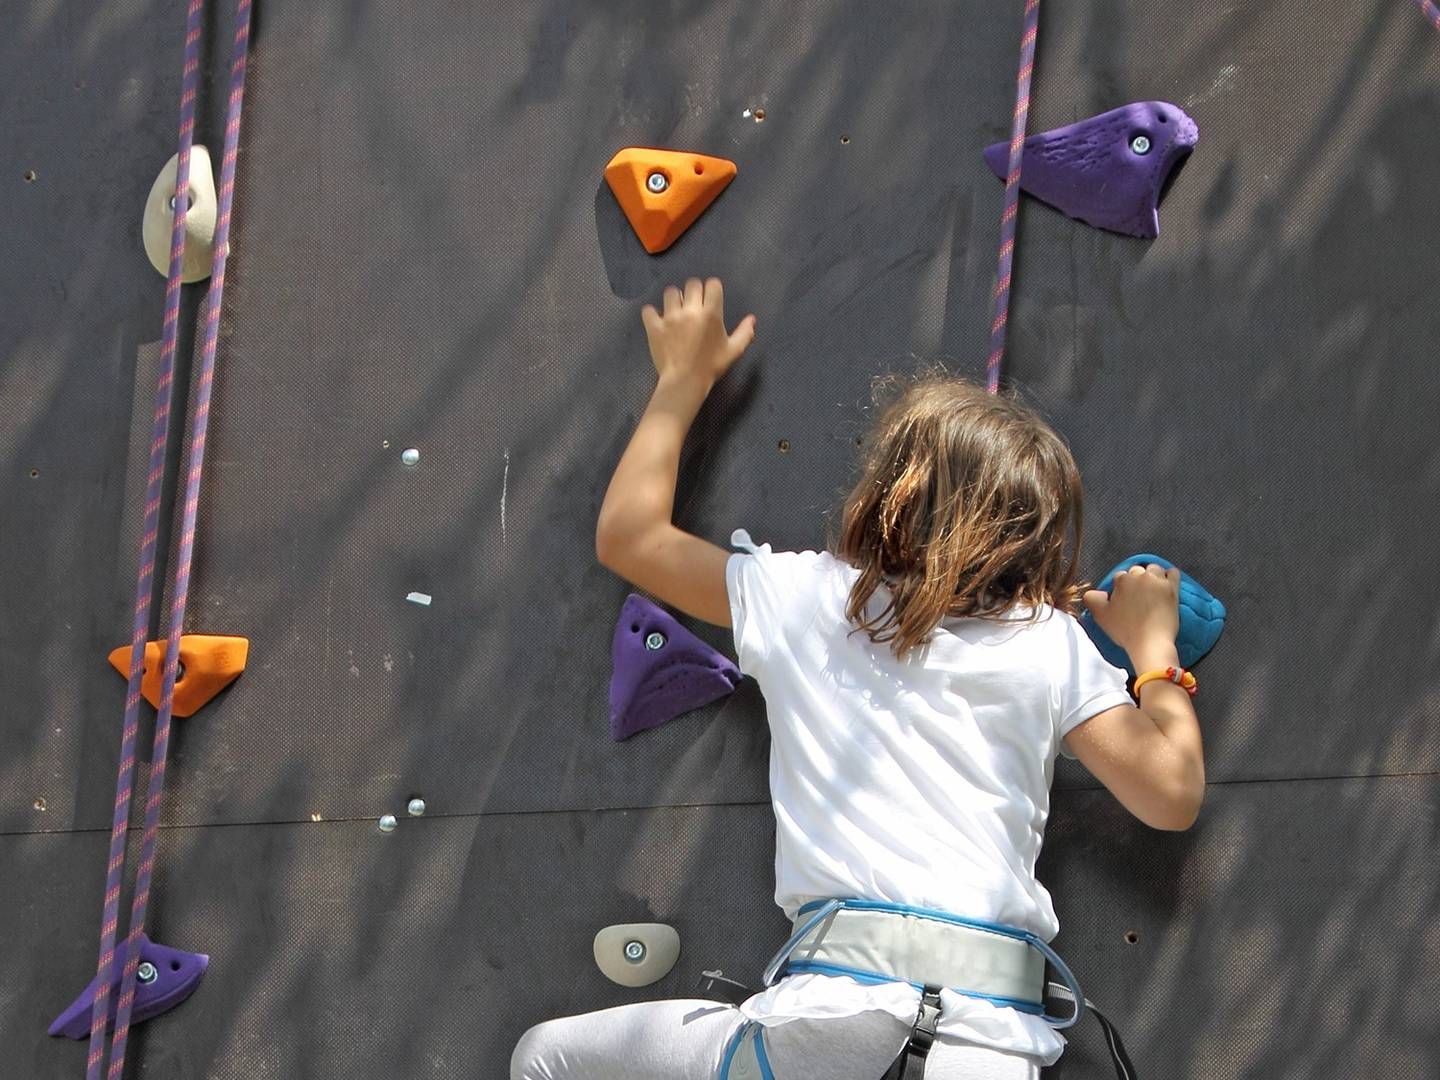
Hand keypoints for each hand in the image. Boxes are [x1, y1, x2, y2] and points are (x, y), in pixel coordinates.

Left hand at [641, 277, 755, 389]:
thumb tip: (752, 319)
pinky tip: (657, 320)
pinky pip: (649, 310)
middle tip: (694, 304)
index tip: (711, 298)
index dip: (712, 289)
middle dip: (694, 291)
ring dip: (674, 298)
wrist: (685, 382)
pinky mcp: (654, 326)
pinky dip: (652, 313)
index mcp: (711, 313)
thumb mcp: (733, 351)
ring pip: (670, 292)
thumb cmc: (711, 367)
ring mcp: (670, 317)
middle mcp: (690, 310)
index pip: (712, 284)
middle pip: (691, 284)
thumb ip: (744, 333)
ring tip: (675, 310)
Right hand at [1083, 564, 1180, 666]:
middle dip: (1136, 581)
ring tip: (1151, 591)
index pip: (1120, 576)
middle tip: (1137, 598)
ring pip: (1154, 569)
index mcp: (1122, 580)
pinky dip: (1169, 576)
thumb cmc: (1126, 631)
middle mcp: (1140, 577)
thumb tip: (1095, 592)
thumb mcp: (1100, 615)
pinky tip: (1166, 585)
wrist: (1150, 643)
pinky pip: (1173, 572)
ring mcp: (1158, 581)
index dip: (1121, 588)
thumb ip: (1092, 599)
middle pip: (1137, 571)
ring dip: (1152, 577)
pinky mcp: (1173, 588)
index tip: (1124, 599)